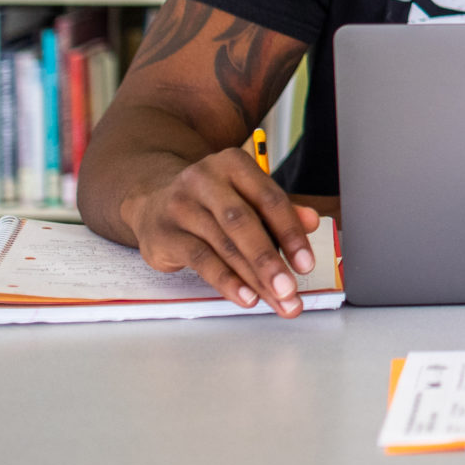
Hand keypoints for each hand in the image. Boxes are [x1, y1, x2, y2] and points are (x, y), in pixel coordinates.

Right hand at [125, 148, 321, 316]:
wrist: (152, 201)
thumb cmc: (211, 202)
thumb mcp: (245, 197)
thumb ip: (278, 211)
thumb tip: (312, 222)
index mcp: (233, 164)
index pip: (269, 199)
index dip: (291, 233)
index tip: (306, 263)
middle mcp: (204, 180)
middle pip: (243, 223)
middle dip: (270, 260)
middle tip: (290, 289)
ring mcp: (180, 207)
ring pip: (224, 246)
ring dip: (254, 278)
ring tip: (276, 300)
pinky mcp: (164, 234)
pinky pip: (201, 261)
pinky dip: (227, 282)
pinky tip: (246, 296)